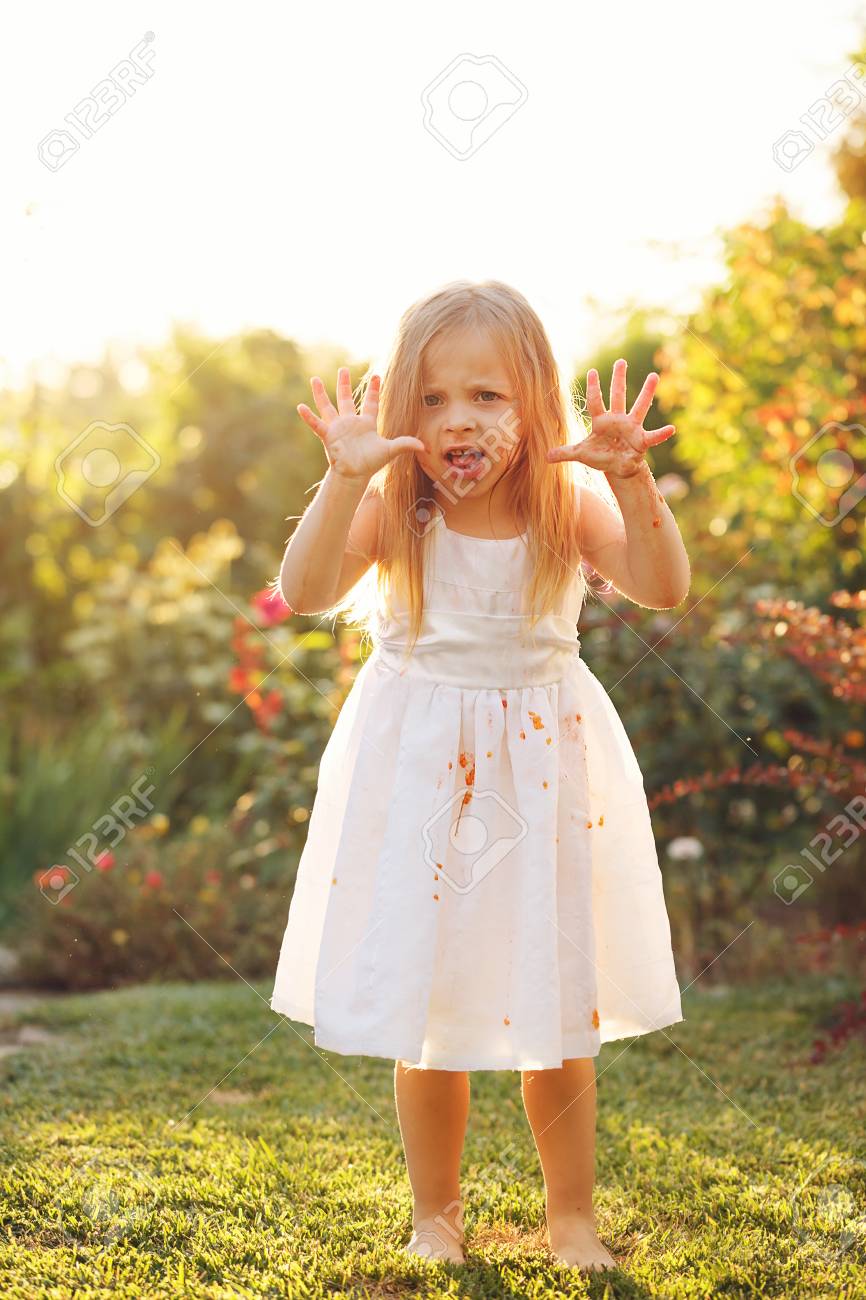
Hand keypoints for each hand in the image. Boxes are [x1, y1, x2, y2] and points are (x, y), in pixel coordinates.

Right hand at [297, 367, 425, 480]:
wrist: (354, 475)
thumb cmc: (370, 463)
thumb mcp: (390, 451)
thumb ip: (405, 444)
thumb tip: (424, 446)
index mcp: (366, 423)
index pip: (370, 403)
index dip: (373, 390)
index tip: (377, 376)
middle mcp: (350, 422)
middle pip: (346, 399)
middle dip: (344, 384)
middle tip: (344, 369)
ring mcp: (338, 428)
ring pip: (328, 407)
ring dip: (321, 394)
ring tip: (315, 379)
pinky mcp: (328, 436)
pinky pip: (317, 424)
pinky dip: (309, 417)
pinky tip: (300, 407)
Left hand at [546, 359, 675, 477]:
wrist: (618, 467)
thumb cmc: (600, 456)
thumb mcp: (581, 455)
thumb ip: (564, 454)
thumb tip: (545, 457)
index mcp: (601, 421)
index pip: (595, 401)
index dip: (593, 388)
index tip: (591, 372)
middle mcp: (617, 420)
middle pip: (618, 396)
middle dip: (619, 379)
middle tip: (621, 361)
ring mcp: (631, 428)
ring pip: (639, 407)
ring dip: (646, 393)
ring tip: (653, 376)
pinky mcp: (642, 441)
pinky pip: (653, 436)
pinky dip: (662, 433)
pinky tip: (671, 429)